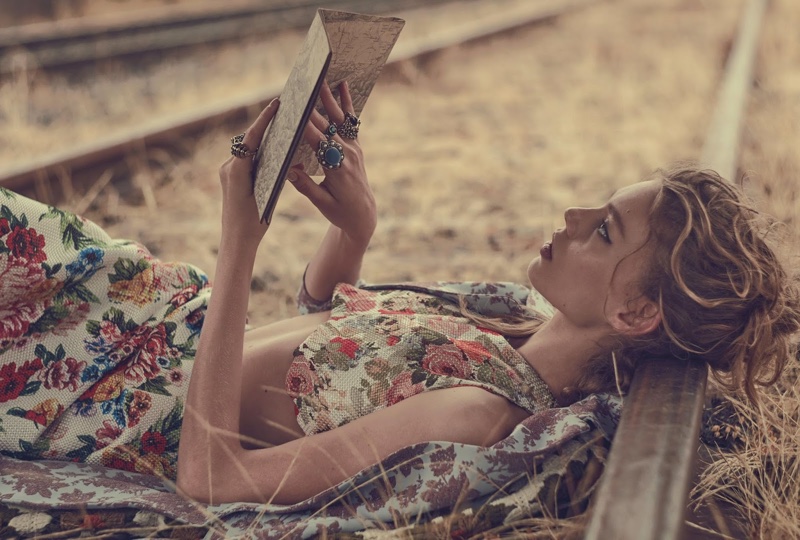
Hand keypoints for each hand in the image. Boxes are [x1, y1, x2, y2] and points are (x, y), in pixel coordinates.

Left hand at [217, 99, 278, 247]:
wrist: (237, 241)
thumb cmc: (253, 223)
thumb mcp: (268, 197)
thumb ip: (274, 174)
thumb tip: (285, 154)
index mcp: (236, 172)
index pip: (251, 139)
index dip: (264, 120)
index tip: (275, 104)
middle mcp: (228, 168)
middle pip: (249, 140)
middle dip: (265, 126)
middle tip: (283, 111)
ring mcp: (228, 172)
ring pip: (247, 149)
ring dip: (262, 140)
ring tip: (281, 128)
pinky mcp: (231, 177)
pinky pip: (246, 159)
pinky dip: (258, 153)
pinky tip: (273, 151)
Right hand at [289, 81, 376, 247]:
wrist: (363, 215)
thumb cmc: (339, 211)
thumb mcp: (321, 203)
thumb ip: (305, 186)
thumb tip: (287, 170)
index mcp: (337, 169)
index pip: (318, 142)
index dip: (305, 125)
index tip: (294, 109)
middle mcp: (347, 155)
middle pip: (327, 125)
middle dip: (313, 106)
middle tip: (302, 86)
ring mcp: (354, 149)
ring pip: (339, 119)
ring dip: (329, 98)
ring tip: (321, 78)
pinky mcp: (356, 146)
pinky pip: (351, 121)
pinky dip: (346, 103)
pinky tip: (342, 85)